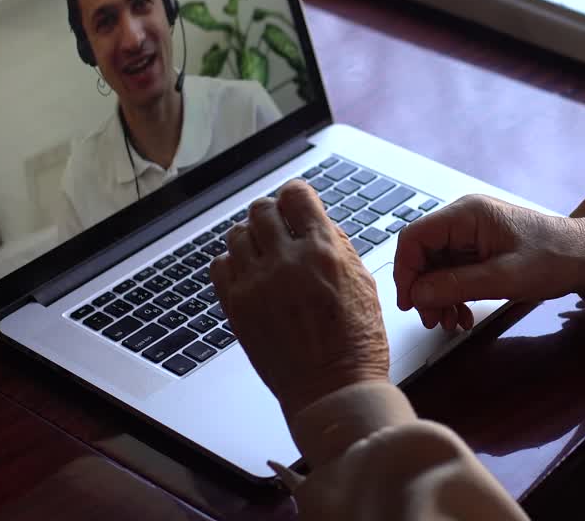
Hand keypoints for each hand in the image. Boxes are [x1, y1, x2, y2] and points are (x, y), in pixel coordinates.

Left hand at [211, 180, 389, 417]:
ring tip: (265, 254)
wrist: (332, 390)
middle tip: (279, 229)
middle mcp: (286, 262)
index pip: (296, 195)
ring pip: (237, 233)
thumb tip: (318, 222)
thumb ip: (339, 246)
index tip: (296, 205)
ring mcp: (257, 284)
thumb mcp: (364, 284)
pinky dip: (233, 263)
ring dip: (252, 238)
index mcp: (324, 251)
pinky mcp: (236, 307)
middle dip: (272, 215)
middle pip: (261, 209)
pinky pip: (220, 264)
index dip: (296, 197)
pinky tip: (250, 275)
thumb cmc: (356, 344)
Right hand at [393, 195, 584, 330]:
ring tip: (450, 323)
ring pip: (436, 267)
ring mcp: (471, 234)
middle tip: (433, 321)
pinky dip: (453, 294)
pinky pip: (453, 272)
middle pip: (423, 254)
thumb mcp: (504, 277)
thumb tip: (418, 294)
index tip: (410, 302)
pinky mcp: (479, 249)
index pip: (414, 237)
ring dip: (438, 297)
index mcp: (467, 214)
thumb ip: (457, 285)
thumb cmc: (553, 258)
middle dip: (424, 290)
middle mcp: (464, 220)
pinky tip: (463, 315)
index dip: (405, 271)